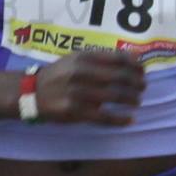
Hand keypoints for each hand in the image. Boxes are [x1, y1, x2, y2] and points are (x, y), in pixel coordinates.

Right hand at [28, 49, 144, 124]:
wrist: (32, 92)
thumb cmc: (61, 74)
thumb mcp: (77, 59)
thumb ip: (104, 57)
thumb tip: (136, 55)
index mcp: (83, 57)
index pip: (117, 58)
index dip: (135, 65)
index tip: (143, 71)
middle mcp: (81, 73)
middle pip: (119, 77)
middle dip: (136, 82)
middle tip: (142, 87)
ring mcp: (78, 92)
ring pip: (114, 96)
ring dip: (131, 99)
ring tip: (137, 101)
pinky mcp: (75, 111)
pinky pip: (104, 117)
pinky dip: (120, 119)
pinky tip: (130, 119)